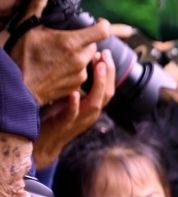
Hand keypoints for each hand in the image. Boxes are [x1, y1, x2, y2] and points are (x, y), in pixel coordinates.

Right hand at [9, 15, 108, 105]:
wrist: (20, 86)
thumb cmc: (22, 57)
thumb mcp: (28, 28)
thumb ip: (38, 8)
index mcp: (71, 43)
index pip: (102, 31)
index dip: (103, 25)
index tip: (99, 23)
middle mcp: (80, 59)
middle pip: (94, 45)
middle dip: (86, 41)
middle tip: (70, 39)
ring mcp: (80, 74)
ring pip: (88, 59)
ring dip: (80, 55)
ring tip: (62, 55)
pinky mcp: (77, 85)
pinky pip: (83, 73)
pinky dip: (76, 68)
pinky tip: (61, 67)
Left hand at [34, 49, 115, 168]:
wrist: (47, 142)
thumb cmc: (57, 119)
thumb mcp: (72, 101)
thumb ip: (79, 88)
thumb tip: (81, 68)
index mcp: (93, 108)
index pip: (109, 89)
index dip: (109, 72)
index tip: (105, 54)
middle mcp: (91, 114)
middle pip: (107, 93)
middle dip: (108, 73)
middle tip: (105, 55)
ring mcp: (79, 120)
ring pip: (95, 103)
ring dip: (98, 84)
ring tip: (98, 67)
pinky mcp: (65, 124)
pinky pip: (72, 114)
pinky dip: (75, 104)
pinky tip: (74, 93)